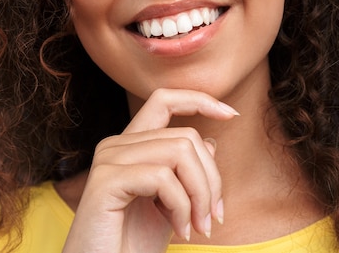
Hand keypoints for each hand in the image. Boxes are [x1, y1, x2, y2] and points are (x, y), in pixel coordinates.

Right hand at [61, 88, 238, 252]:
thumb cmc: (135, 245)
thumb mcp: (172, 205)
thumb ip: (186, 172)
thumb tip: (209, 141)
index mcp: (130, 145)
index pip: (164, 100)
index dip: (200, 100)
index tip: (232, 114)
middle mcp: (116, 145)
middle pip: (186, 136)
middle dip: (211, 179)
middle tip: (213, 218)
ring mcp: (109, 160)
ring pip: (180, 152)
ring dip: (200, 195)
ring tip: (199, 227)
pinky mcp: (106, 180)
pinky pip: (163, 177)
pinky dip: (182, 206)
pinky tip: (181, 231)